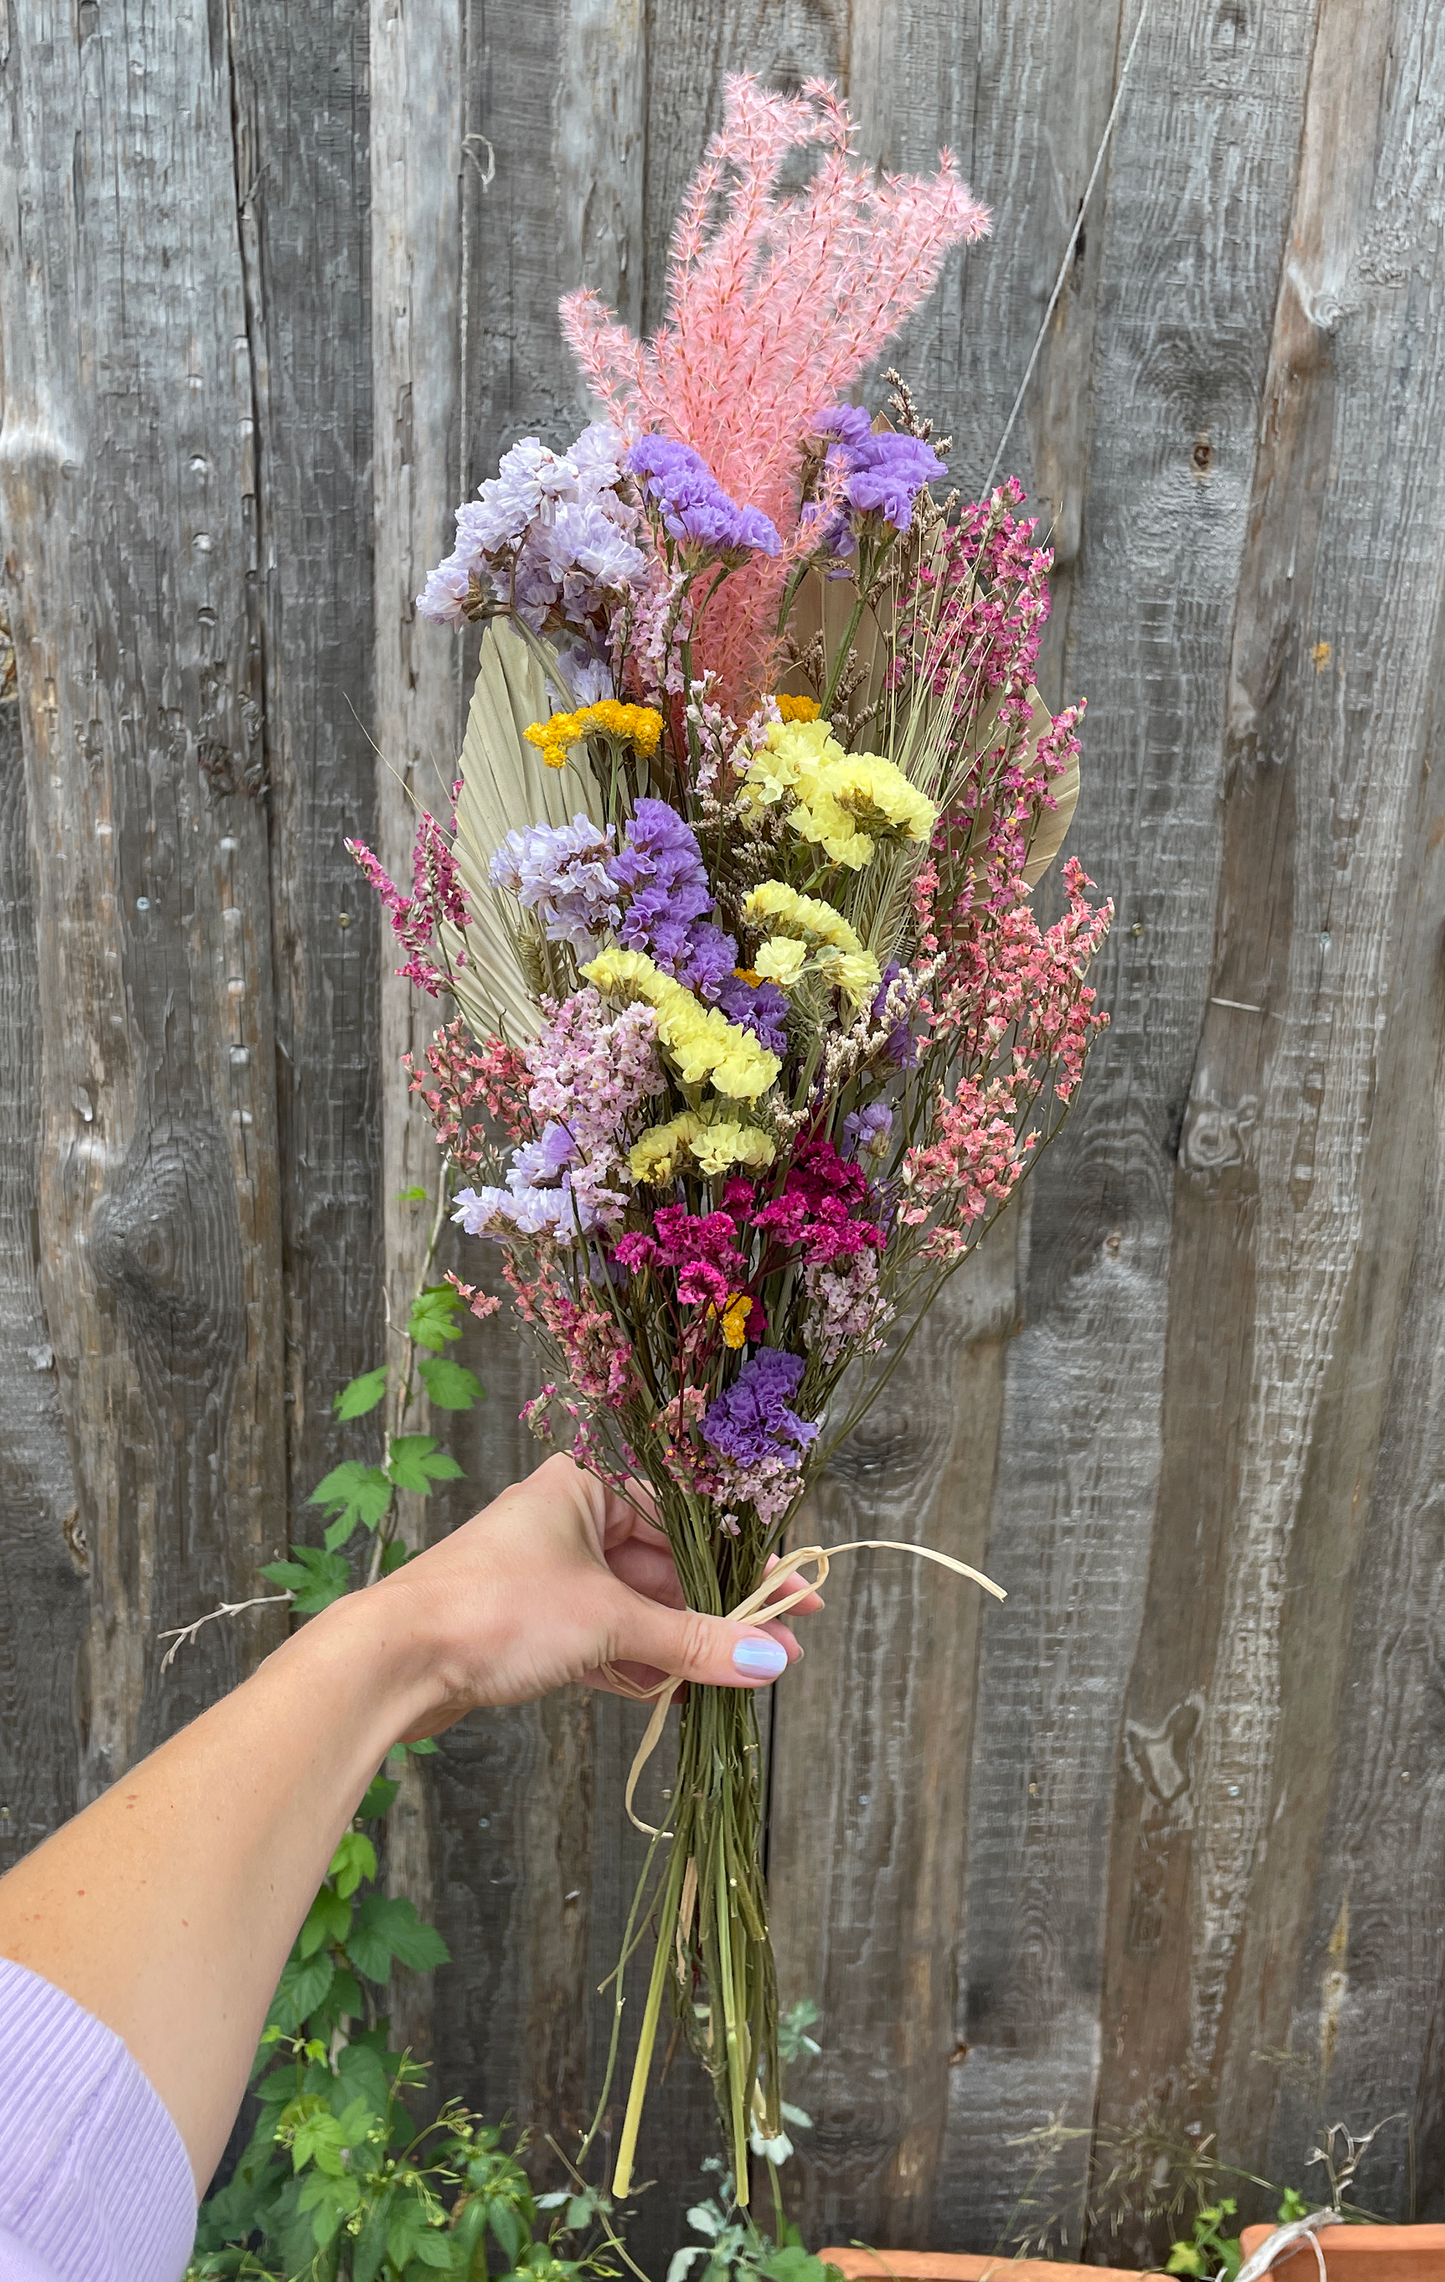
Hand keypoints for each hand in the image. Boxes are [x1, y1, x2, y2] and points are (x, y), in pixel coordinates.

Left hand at [365, 1452, 821, 1735]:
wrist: (393, 1661)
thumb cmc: (496, 1609)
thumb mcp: (610, 1622)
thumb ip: (694, 1641)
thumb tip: (769, 1658)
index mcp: (587, 1484)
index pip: (688, 1521)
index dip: (747, 1565)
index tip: (799, 1598)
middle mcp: (568, 1519)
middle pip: (667, 1567)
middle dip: (720, 1615)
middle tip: (779, 1654)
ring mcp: (548, 1575)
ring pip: (637, 1610)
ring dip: (685, 1647)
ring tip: (742, 1681)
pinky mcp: (531, 1627)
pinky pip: (605, 1643)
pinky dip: (642, 1668)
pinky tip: (684, 1696)